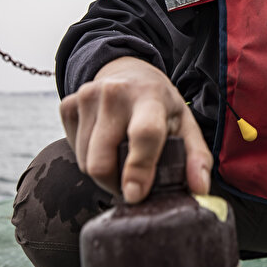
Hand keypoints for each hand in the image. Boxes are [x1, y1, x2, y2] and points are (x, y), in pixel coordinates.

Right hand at [59, 57, 212, 202]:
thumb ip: (196, 156)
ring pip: (85, 162)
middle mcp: (114, 93)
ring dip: (102, 174)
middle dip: (115, 183)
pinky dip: (88, 158)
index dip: (138, 169)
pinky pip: (73, 150)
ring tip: (120, 161)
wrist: (126, 71)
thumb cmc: (159, 104)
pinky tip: (104, 145)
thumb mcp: (185, 123)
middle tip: (131, 185)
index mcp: (150, 96)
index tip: (134, 196)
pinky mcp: (67, 104)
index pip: (143, 135)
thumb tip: (199, 189)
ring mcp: (86, 97)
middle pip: (102, 159)